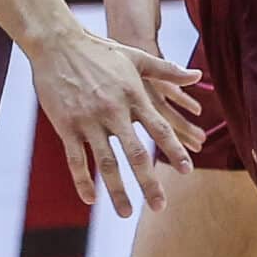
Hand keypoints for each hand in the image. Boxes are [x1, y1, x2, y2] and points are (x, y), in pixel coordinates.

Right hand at [26, 23, 201, 216]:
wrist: (57, 43)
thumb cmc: (100, 50)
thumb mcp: (137, 57)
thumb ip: (167, 71)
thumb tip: (198, 75)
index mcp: (134, 95)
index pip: (160, 129)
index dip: (175, 151)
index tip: (187, 171)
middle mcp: (114, 110)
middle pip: (135, 153)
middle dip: (148, 182)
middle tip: (160, 207)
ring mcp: (88, 120)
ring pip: (105, 163)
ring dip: (117, 190)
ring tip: (127, 213)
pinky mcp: (65, 125)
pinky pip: (76, 159)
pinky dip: (83, 181)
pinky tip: (91, 199)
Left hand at [101, 0, 204, 154]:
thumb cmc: (128, 14)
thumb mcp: (136, 45)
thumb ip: (151, 64)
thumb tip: (159, 81)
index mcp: (122, 85)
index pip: (142, 123)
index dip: (160, 141)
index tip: (174, 159)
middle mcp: (126, 83)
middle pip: (151, 122)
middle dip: (171, 143)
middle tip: (187, 162)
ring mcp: (134, 69)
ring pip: (158, 107)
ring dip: (180, 125)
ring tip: (199, 140)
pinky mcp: (144, 52)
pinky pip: (162, 80)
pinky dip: (181, 94)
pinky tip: (196, 106)